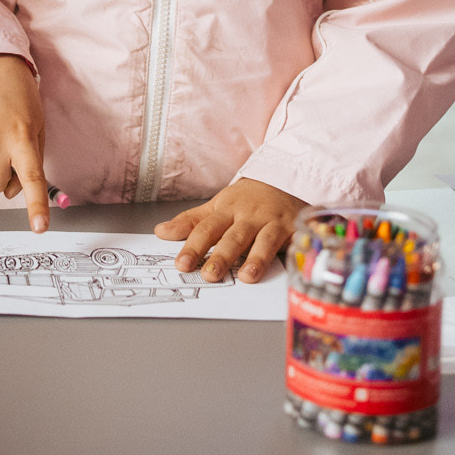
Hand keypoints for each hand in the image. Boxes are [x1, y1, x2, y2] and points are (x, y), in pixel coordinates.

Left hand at [154, 179, 307, 283]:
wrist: (284, 178)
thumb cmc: (247, 199)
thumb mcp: (217, 205)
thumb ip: (191, 221)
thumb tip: (161, 232)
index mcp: (226, 210)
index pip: (206, 228)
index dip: (193, 246)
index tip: (182, 264)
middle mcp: (248, 216)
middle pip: (232, 236)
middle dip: (220, 256)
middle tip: (208, 275)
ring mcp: (271, 222)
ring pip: (262, 241)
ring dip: (255, 259)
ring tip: (246, 277)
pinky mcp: (293, 229)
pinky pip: (290, 243)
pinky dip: (287, 255)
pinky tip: (283, 267)